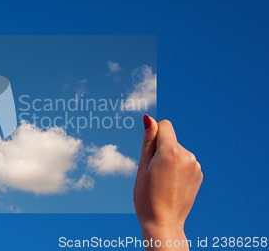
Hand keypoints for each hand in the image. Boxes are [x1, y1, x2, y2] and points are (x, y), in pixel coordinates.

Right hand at [134, 116, 202, 249]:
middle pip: (170, 139)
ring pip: (177, 150)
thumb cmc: (147, 196)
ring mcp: (196, 166)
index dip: (154, 135)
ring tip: (162, 180)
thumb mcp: (143, 166)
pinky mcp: (199, 175)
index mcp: (171, 152)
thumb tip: (149, 118)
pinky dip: (177, 168)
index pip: (165, 125)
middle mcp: (188, 156)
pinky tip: (171, 184)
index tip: (149, 153)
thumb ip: (148, 140)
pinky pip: (185, 162)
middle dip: (160, 149)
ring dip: (169, 159)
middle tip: (153, 173)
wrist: (164, 223)